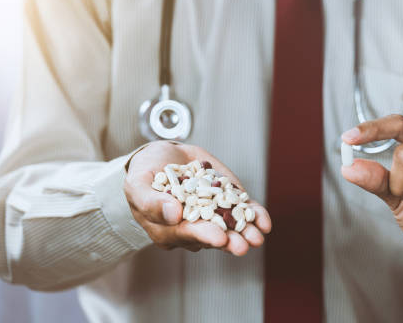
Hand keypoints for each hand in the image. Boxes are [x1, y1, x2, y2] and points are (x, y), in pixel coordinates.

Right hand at [125, 141, 271, 255]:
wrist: (163, 156)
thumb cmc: (145, 172)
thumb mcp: (138, 183)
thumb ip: (150, 201)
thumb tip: (172, 214)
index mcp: (168, 229)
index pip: (186, 235)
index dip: (203, 235)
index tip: (218, 237)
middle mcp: (192, 227)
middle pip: (212, 236)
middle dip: (229, 241)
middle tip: (241, 245)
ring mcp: (212, 215)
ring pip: (231, 227)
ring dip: (245, 232)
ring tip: (257, 237)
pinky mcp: (227, 201)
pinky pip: (243, 212)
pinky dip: (255, 216)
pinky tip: (264, 222)